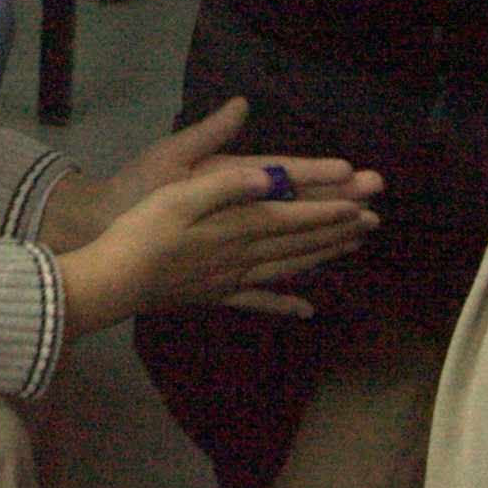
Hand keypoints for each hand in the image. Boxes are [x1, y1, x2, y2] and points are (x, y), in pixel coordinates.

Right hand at [53, 100, 380, 330]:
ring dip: (322, 256)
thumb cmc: (141, 230)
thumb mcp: (179, 194)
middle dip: (337, 229)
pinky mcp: (217, 296)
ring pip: (288, 267)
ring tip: (351, 248)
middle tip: (373, 222)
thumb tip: (271, 176)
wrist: (115, 280)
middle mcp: (243, 255)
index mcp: (235, 226)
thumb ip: (227, 183)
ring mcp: (232, 280)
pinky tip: (307, 311)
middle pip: (299, 241)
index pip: (293, 215)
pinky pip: (260, 302)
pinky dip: (286, 305)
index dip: (328, 207)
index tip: (362, 201)